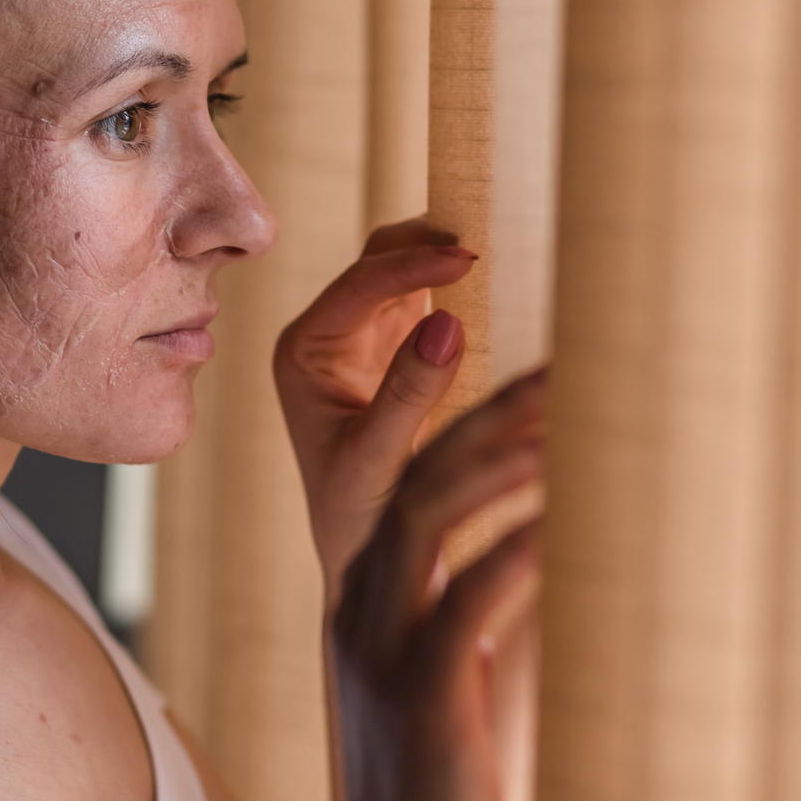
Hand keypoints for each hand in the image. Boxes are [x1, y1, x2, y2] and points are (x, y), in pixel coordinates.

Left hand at [274, 219, 478, 601]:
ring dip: (445, 257)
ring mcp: (362, 341)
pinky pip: (428, 299)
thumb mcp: (381, 461)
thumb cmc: (360, 520)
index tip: (468, 258)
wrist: (367, 561)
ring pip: (404, 271)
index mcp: (303, 353)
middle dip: (428, 244)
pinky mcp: (397, 353)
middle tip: (489, 239)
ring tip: (498, 246)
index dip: (413, 263)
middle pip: (377, 260)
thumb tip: (447, 320)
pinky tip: (496, 281)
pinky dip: (458, 286)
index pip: (358, 285)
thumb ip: (409, 394)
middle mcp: (326, 337)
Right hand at [294, 372, 544, 800]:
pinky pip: (470, 605)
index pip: (409, 474)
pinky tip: (571, 517)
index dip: (467, 413)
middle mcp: (364, 605)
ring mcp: (385, 649)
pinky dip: (522, 551)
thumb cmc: (445, 783)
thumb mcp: (477, 674)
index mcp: (370, 592)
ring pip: (427, 519)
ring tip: (566, 418)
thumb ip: (510, 606)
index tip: (536, 366)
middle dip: (488, 413)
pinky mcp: (422, 700)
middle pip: (414, 475)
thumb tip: (569, 538)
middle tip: (564, 365)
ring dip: (502, 462)